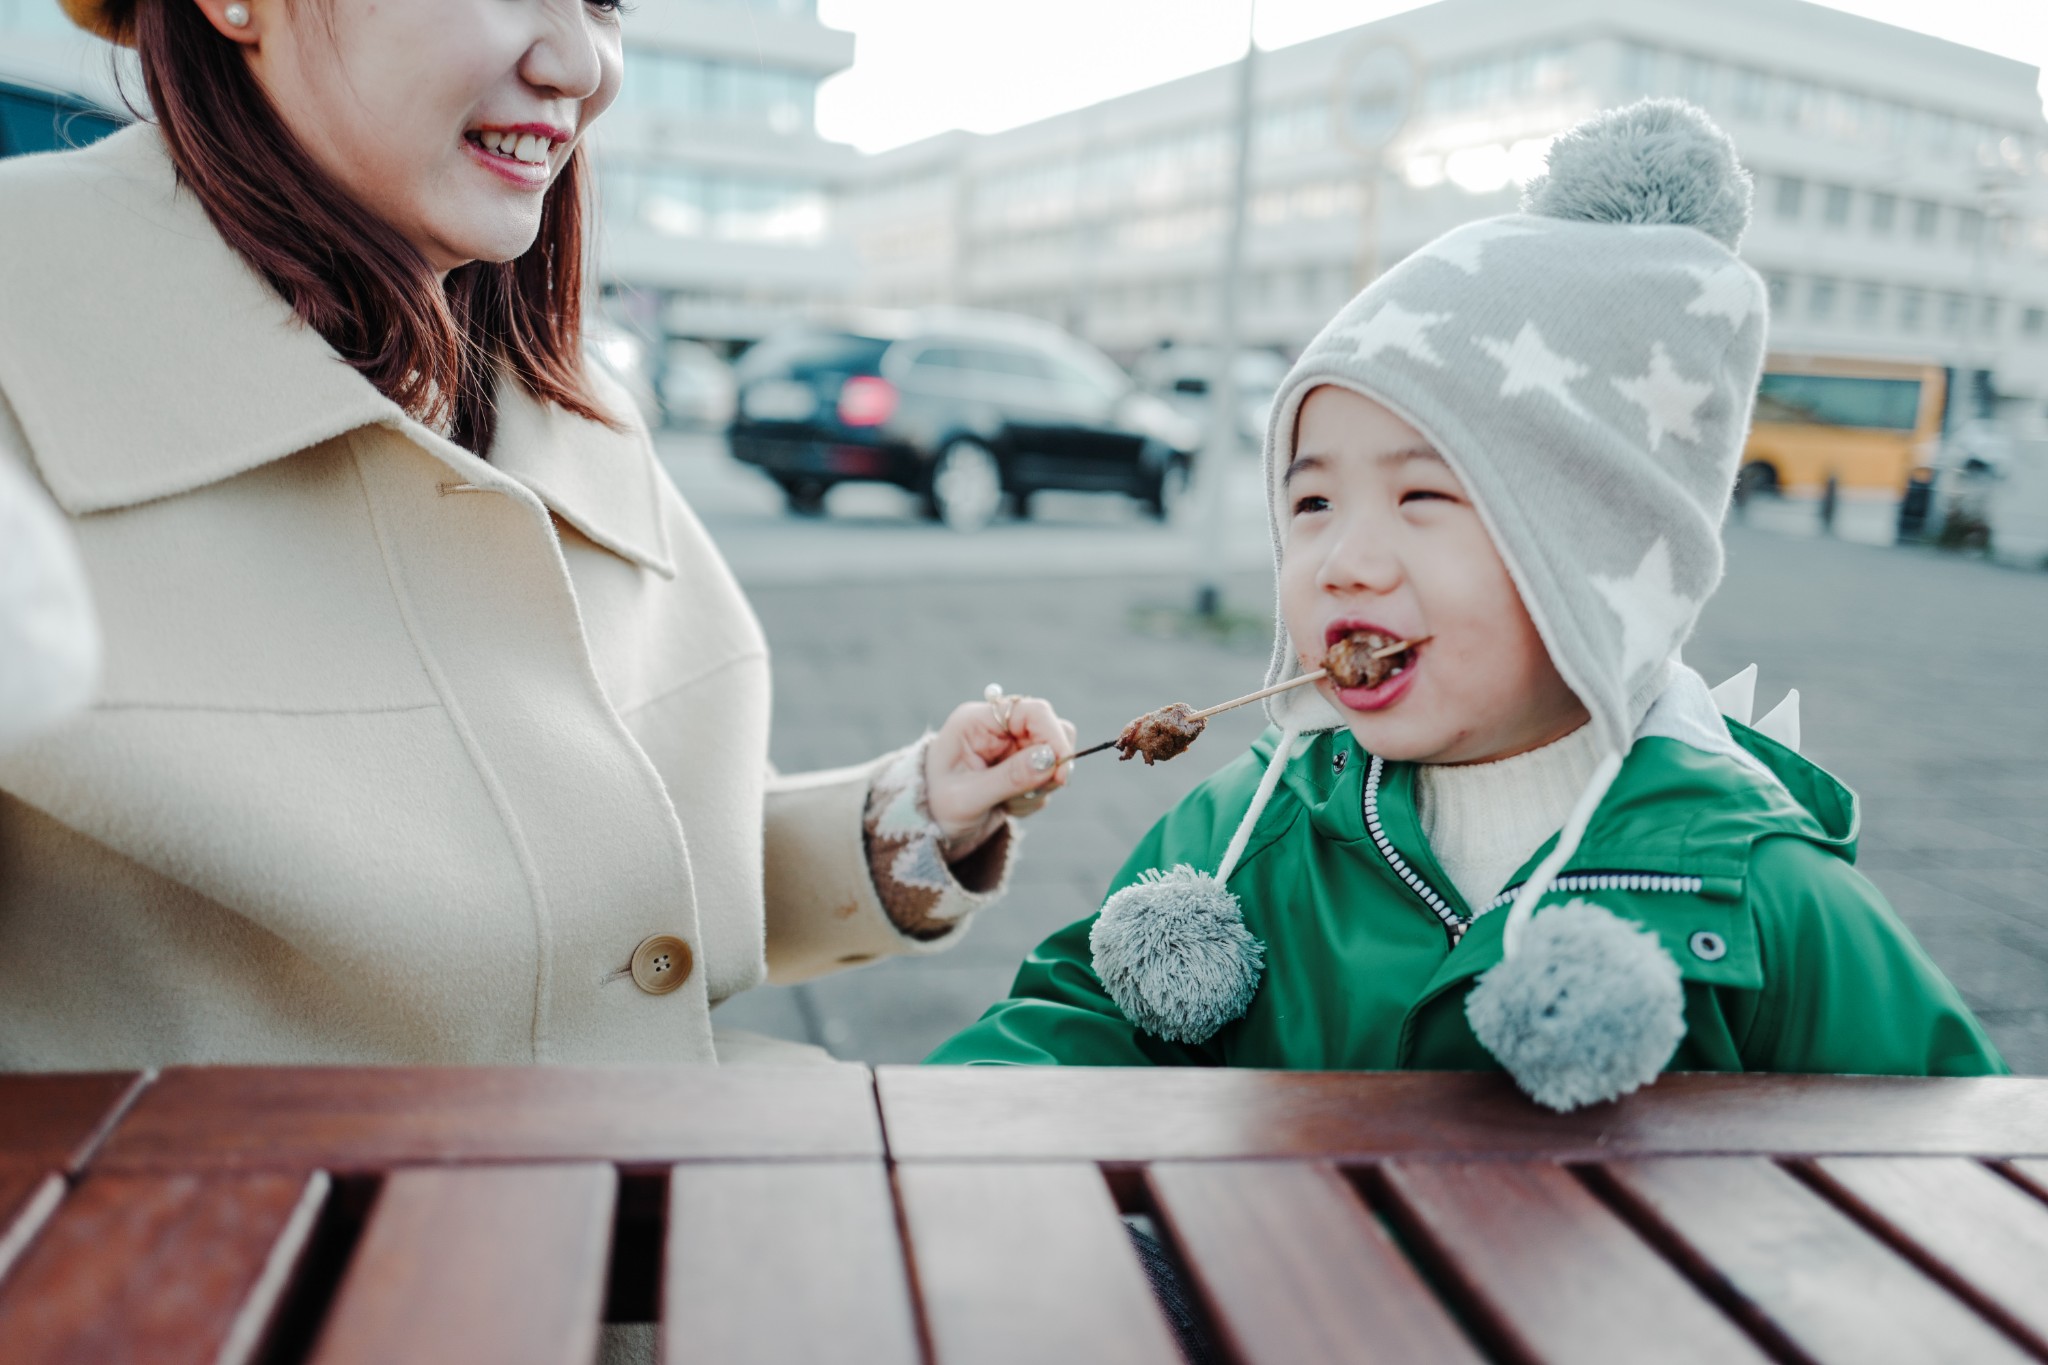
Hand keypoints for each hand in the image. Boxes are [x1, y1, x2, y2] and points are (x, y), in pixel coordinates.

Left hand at [924, 693, 1076, 858]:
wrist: (926, 827)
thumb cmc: (935, 808)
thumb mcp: (967, 798)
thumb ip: (1009, 778)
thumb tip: (1050, 760)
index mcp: (978, 721)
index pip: (1033, 711)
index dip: (1054, 738)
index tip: (1062, 774)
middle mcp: (997, 727)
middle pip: (1050, 732)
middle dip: (1047, 769)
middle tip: (1028, 796)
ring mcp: (1010, 746)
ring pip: (1053, 757)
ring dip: (1039, 787)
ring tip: (1007, 804)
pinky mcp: (1019, 766)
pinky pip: (1047, 777)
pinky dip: (1034, 797)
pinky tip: (1007, 806)